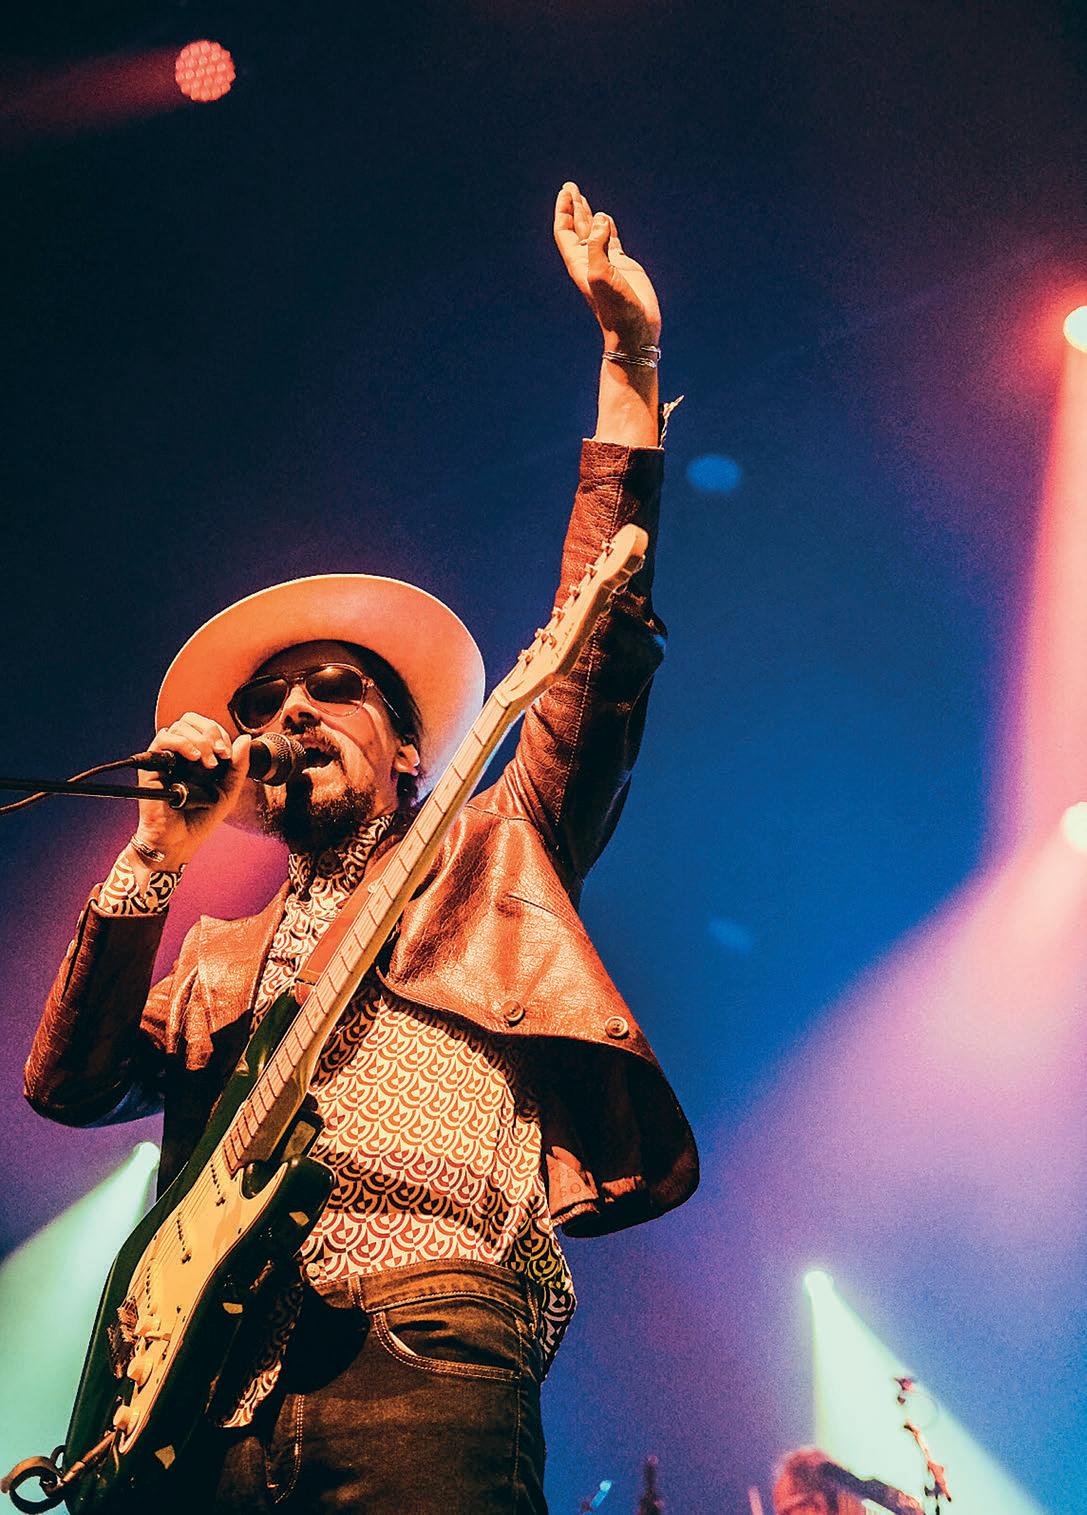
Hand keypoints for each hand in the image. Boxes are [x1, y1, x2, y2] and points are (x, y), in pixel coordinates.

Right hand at [132, 715, 251, 867]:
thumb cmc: (201, 818)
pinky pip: (163, 739)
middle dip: (210, 732)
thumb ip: (238, 766)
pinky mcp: (152, 765)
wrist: (180, 840)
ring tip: (208, 762)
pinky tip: (194, 758)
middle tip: (220, 754)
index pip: (206, 728)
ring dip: (199, 740)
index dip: (219, 734)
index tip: (228, 755)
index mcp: (197, 755)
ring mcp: (166, 758)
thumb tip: (246, 738)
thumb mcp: (228, 791)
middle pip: (191, 721)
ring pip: (179, 727)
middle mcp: (180, 753)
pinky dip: (181, 743)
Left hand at [553, 182, 660, 347]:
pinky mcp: (622, 265)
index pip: (565, 231)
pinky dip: (608, 226)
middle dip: (573, 207)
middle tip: (570, 186)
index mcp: (579, 262)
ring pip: (594, 232)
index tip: (566, 192)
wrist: (634, 329)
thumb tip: (601, 218)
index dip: (564, 211)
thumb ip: (598, 246)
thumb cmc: (616, 308)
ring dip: (588, 214)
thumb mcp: (602, 275)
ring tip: (582, 198)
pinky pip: (612, 240)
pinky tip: (606, 218)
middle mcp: (590, 260)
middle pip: (577, 228)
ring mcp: (606, 262)